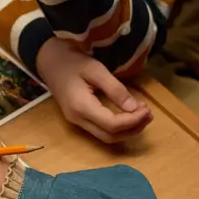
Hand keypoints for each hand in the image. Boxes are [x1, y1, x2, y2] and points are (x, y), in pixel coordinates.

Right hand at [37, 37, 151, 142]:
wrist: (49, 62)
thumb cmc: (72, 62)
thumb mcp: (96, 70)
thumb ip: (115, 89)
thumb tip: (134, 108)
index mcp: (81, 107)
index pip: (112, 124)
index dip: (133, 120)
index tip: (147, 108)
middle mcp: (78, 119)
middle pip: (110, 136)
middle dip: (133, 128)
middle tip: (148, 113)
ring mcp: (76, 122)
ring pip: (106, 137)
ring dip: (127, 131)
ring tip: (142, 115)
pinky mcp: (78, 119)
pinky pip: (101, 131)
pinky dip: (118, 127)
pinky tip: (127, 116)